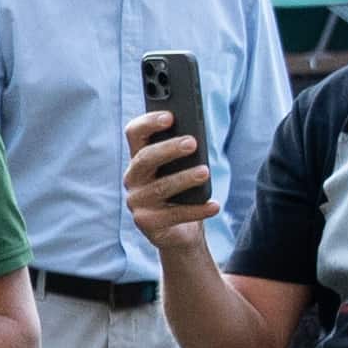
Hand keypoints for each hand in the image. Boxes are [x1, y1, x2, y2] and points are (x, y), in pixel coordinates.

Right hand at [121, 105, 214, 240]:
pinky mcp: (147, 223)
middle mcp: (133, 178)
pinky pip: (174, 215)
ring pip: (160, 187)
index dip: (148, 123)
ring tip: (205, 172)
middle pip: (145, 159)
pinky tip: (214, 205)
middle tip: (192, 142)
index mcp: (139, 158)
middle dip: (168, 148)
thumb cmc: (184, 192)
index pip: (134, 133)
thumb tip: (194, 138)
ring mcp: (137, 202)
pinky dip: (196, 210)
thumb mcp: (183, 168)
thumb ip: (183, 151)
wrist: (179, 230)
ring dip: (184, 178)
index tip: (170, 116)